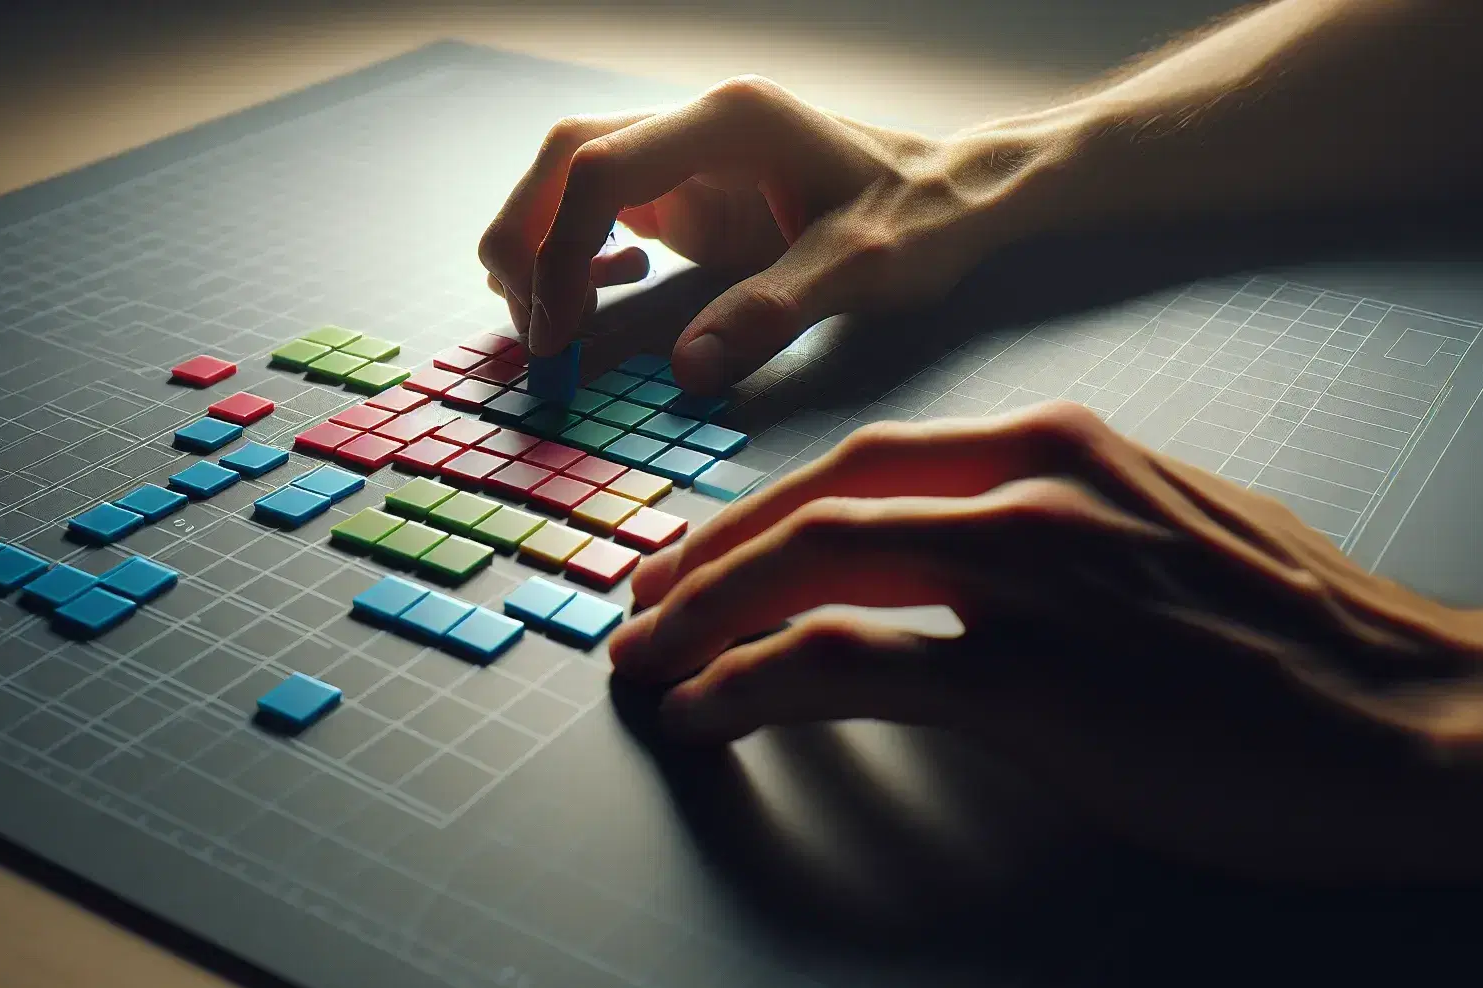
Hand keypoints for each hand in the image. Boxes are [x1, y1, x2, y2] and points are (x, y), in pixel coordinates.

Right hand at [478, 76, 1059, 392]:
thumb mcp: (859, 271)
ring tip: (557, 320)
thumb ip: (771, 313)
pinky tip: (603, 291)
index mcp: (731, 122)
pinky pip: (598, 205)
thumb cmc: (920, 221)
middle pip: (564, 156)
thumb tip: (690, 370)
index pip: (601, 169)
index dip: (558, 252)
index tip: (557, 333)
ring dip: (541, 243)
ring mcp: (686, 151)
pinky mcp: (685, 187)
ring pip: (568, 175)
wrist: (955, 195)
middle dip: (527, 241)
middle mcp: (697, 121)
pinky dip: (574, 249)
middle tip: (536, 332)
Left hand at [608, 401, 1482, 881]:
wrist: (1415, 713)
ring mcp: (1028, 577)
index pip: (862, 458)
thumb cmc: (1297, 633)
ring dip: (703, 619)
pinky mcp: (1032, 683)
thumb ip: (1057, 518)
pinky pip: (848, 665)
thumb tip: (958, 553)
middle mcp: (1030, 486)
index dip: (758, 509)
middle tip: (643, 610)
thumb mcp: (1166, 524)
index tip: (701, 554)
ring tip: (648, 668)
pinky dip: (754, 683)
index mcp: (1058, 443)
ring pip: (810, 567)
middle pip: (812, 501)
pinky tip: (710, 710)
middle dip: (704, 559)